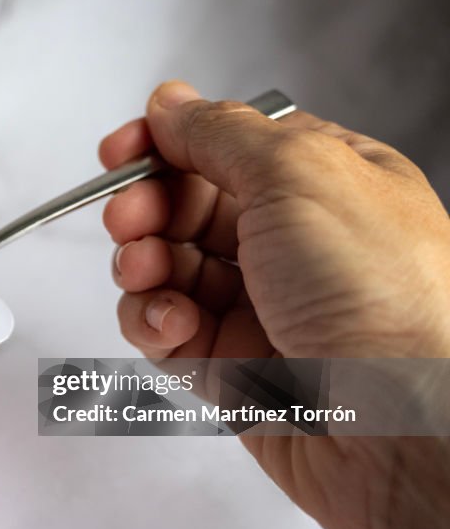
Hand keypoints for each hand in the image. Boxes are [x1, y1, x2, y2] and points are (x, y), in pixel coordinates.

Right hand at [100, 81, 449, 528]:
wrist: (407, 425)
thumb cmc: (383, 296)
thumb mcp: (299, 175)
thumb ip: (221, 133)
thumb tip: (171, 102)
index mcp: (321, 181)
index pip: (224, 145)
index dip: (167, 144)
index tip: (122, 150)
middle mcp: (289, 241)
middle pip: (185, 206)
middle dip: (144, 206)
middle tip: (128, 216)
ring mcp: (258, 305)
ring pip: (167, 269)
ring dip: (140, 264)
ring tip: (144, 271)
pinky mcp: (231, 365)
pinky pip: (165, 330)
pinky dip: (152, 322)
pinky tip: (171, 325)